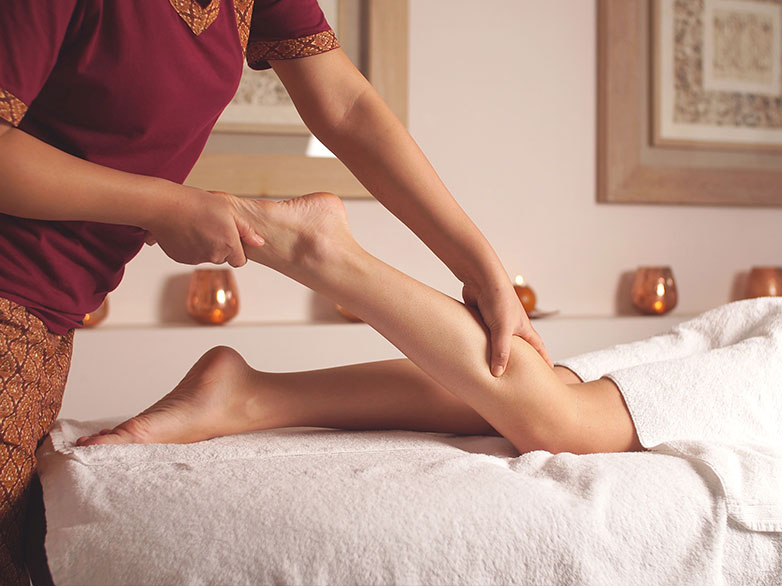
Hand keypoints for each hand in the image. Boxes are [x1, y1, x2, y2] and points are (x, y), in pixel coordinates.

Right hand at [144, 188, 263, 265]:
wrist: (165, 206)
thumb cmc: (197, 203)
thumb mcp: (229, 210)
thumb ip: (246, 230)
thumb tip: (259, 243)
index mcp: (228, 246)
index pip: (240, 261)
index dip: (237, 249)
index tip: (230, 235)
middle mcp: (214, 257)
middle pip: (224, 258)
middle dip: (221, 246)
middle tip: (211, 225)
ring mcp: (196, 259)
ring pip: (207, 257)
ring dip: (206, 246)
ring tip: (198, 225)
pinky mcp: (181, 258)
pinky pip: (192, 256)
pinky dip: (191, 247)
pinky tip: (186, 230)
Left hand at [462, 279, 552, 375]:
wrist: (481, 278)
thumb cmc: (498, 300)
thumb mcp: (502, 329)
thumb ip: (500, 352)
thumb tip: (497, 374)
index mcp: (523, 329)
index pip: (538, 348)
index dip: (544, 360)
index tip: (549, 372)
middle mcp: (511, 327)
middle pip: (518, 347)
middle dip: (520, 360)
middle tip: (520, 376)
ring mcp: (496, 323)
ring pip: (496, 343)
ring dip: (495, 353)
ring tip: (492, 370)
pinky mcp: (481, 320)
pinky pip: (481, 337)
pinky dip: (478, 345)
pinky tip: (471, 355)